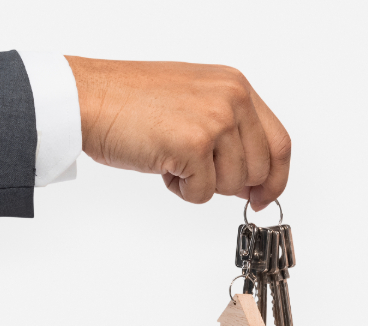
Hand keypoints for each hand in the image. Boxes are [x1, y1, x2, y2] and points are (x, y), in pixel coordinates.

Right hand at [65, 56, 290, 208]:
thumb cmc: (130, 101)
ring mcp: (216, 121)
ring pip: (232, 185)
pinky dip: (181, 190)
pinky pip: (203, 193)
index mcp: (236, 86)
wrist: (89, 98)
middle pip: (259, 170)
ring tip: (171, 158)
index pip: (279, 143)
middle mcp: (232, 99)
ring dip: (200, 184)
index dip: (275, 178)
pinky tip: (162, 164)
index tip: (263, 196)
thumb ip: (230, 130)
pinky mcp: (194, 145)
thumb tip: (252, 179)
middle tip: (197, 173)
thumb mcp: (195, 101)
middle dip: (230, 184)